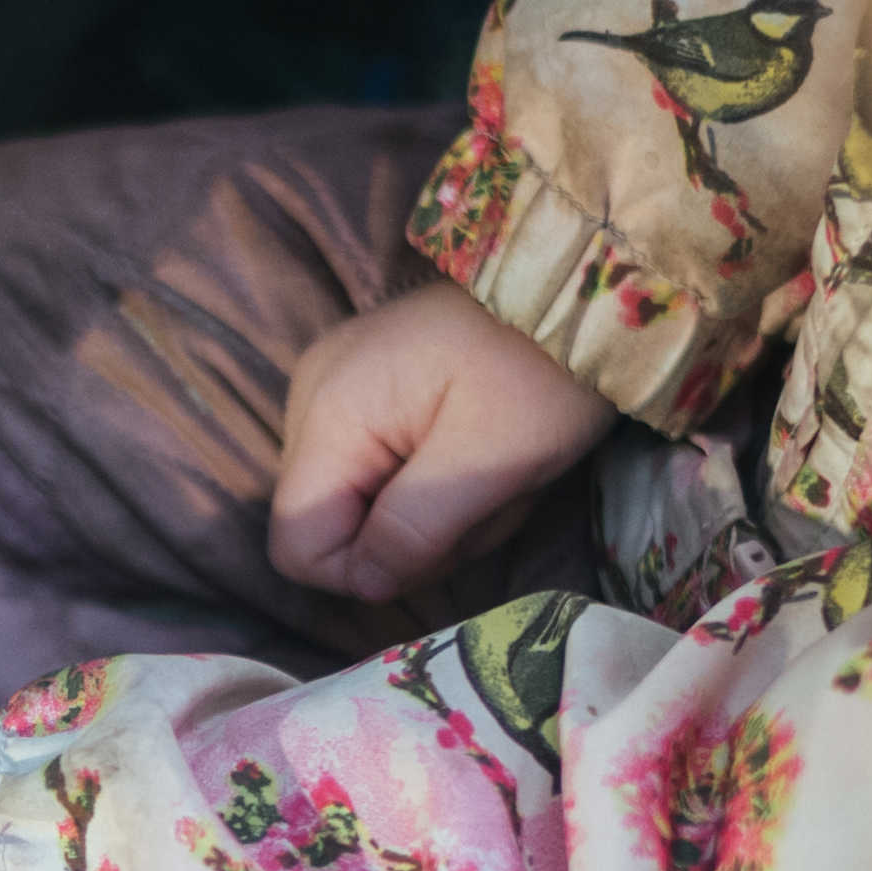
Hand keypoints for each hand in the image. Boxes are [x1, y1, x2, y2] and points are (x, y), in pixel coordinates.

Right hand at [268, 286, 613, 602]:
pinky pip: (378, 466)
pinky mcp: (367, 384)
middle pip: (330, 525)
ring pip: (359, 501)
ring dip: (430, 511)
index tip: (442, 541)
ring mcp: (337, 385)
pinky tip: (475, 449)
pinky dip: (429, 479)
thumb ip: (414, 529)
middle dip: (410, 537)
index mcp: (332, 412)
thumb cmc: (541, 369)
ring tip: (490, 470)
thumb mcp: (489, 461)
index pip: (297, 544)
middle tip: (483, 501)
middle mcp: (313, 395)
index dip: (365, 570)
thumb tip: (365, 585)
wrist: (573, 285)